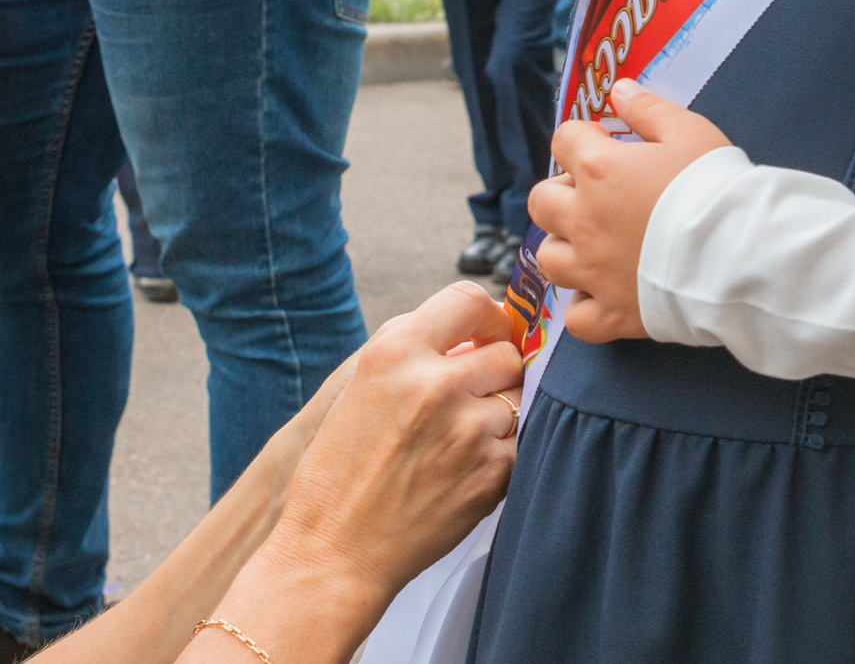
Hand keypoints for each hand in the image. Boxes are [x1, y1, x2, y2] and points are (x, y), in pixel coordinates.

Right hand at [256, 282, 523, 597]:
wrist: (334, 553)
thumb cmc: (339, 474)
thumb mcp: (362, 389)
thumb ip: (417, 352)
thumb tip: (476, 335)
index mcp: (394, 352)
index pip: (469, 300)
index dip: (485, 318)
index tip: (483, 335)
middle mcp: (435, 383)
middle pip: (506, 353)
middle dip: (494, 372)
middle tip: (470, 397)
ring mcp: (469, 428)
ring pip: (519, 397)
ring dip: (499, 412)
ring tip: (459, 440)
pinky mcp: (493, 472)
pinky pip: (520, 442)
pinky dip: (501, 452)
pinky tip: (463, 470)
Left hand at [528, 82, 731, 343]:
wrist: (741, 253)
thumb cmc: (716, 187)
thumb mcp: (690, 132)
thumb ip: (648, 110)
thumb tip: (618, 90)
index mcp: (599, 170)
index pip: (564, 140)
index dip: (583, 138)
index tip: (607, 144)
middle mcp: (584, 220)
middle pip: (540, 201)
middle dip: (562, 193)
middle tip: (596, 195)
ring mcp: (593, 272)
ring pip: (549, 258)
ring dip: (566, 246)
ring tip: (595, 245)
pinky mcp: (610, 314)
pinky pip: (575, 316)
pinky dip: (584, 305)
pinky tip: (605, 293)